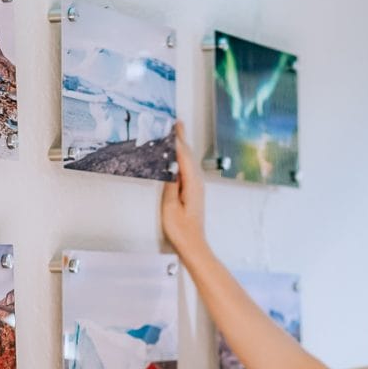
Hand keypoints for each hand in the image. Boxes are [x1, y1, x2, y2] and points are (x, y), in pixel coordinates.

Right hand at [160, 121, 206, 255]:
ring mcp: (196, 187)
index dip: (177, 140)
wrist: (193, 245)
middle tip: (176, 123)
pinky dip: (182, 159)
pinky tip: (177, 158)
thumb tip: (170, 166)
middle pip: (188, 155)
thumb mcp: (170, 207)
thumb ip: (170, 185)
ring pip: (189, 161)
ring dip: (182, 147)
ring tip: (176, 135)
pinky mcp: (193, 192)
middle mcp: (197, 183)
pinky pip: (187, 169)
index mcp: (192, 184)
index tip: (171, 126)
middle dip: (182, 138)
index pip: (183, 156)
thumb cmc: (181, 230)